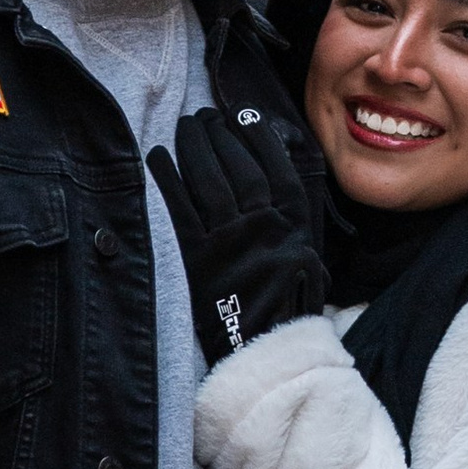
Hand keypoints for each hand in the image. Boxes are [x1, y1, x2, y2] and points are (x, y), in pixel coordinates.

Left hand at [147, 112, 325, 363]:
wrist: (266, 352)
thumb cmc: (289, 306)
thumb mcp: (309, 260)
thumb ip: (294, 221)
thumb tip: (280, 179)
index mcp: (293, 225)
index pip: (276, 168)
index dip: (259, 138)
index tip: (245, 116)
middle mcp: (262, 226)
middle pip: (238, 166)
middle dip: (220, 135)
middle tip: (206, 117)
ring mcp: (228, 241)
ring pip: (209, 180)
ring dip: (194, 147)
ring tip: (186, 127)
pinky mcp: (197, 259)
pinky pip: (180, 209)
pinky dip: (168, 180)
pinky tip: (158, 158)